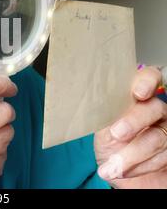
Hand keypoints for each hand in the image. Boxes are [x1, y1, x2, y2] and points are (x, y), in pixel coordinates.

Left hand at [95, 66, 166, 187]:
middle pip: (154, 109)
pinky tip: (122, 171)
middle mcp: (155, 109)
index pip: (149, 77)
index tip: (137, 93)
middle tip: (116, 134)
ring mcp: (166, 130)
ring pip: (158, 138)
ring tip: (111, 167)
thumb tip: (89, 100)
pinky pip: (162, 158)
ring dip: (131, 155)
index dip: (147, 81)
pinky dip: (139, 167)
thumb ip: (104, 112)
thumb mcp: (101, 126)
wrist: (116, 170)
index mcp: (135, 96)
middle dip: (134, 122)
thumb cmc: (109, 141)